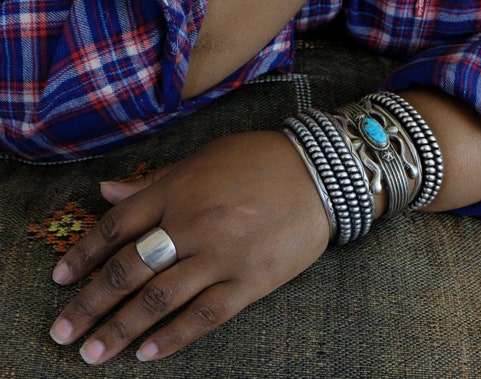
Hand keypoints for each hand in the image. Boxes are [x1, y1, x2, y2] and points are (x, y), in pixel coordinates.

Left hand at [49, 131, 329, 363]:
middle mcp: (191, 225)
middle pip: (128, 270)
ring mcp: (221, 255)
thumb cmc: (259, 160)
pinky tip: (148, 353)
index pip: (115, 227)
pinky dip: (175, 336)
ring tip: (93, 353)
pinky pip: (206, 314)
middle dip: (90, 303)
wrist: (320, 172)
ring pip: (160, 298)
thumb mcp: (202, 159)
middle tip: (62, 332)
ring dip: (122, 328)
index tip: (59, 279)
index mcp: (176, 191)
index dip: (82, 254)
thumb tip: (106, 190)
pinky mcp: (251, 281)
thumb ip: (154, 180)